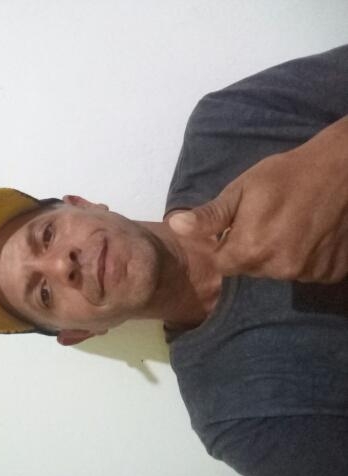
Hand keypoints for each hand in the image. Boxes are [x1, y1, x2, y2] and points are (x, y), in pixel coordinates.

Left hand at [169, 116, 347, 283]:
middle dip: (252, 250)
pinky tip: (311, 234)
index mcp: (250, 250)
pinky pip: (307, 271)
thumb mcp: (241, 190)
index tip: (238, 226)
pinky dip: (306, 258)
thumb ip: (209, 216)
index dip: (226, 245)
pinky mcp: (331, 274)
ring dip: (278, 255)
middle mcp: (279, 270)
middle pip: (250, 269)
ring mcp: (308, 274)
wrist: (342, 169)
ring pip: (278, 271)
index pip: (222, 263)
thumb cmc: (285, 175)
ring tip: (291, 225)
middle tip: (268, 220)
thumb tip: (175, 226)